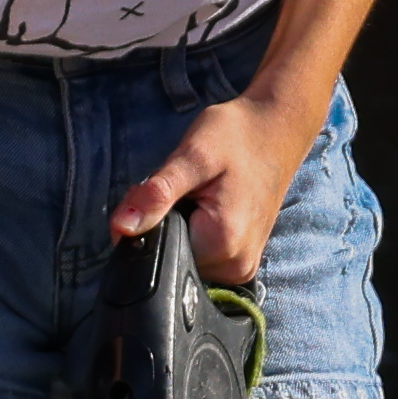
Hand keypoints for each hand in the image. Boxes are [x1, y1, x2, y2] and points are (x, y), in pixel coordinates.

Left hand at [109, 83, 322, 293]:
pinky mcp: (240, 262)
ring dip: (178, 228)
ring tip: (197, 195)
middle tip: (183, 188)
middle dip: (163, 225)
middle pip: (170, 257)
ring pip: (183, 257)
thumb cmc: (237, 136)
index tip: (162, 193)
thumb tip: (120, 228)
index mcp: (223, 245)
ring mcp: (240, 269)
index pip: (158, 251)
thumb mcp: (193, 156)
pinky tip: (206, 206)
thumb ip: (157, 195)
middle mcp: (234, 267)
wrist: (276, 129)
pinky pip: (201, 256)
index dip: (148, 223)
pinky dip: (194, 232)